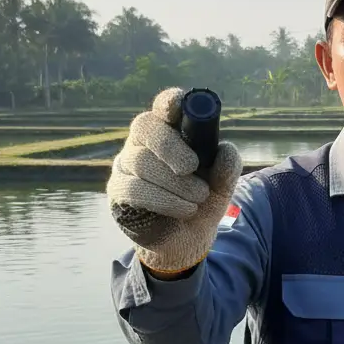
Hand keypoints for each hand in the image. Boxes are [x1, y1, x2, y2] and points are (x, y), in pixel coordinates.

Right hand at [106, 87, 242, 273]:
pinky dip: (164, 199)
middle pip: (144, 126)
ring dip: (175, 182)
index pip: (164, 106)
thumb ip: (226, 169)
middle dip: (171, 146)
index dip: (170, 101)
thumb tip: (225, 150)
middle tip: (192, 167)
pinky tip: (184, 209)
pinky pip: (133, 188)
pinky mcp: (117, 191)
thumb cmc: (200, 203)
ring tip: (198, 198)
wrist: (186, 242)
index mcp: (170, 132)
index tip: (179, 108)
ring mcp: (125, 165)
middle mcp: (142, 143)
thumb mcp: (221, 188)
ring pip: (141, 161)